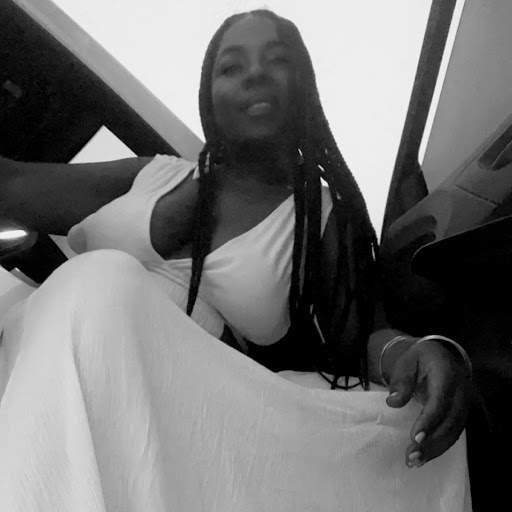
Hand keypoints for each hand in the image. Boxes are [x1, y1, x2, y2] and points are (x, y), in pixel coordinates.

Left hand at [385, 339, 471, 467]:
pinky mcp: (462, 414)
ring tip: (415, 461)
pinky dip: (440, 446)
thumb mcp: (406, 361)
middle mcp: (461, 391)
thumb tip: (393, 401)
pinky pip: (454, 433)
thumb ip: (401, 380)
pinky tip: (425, 456)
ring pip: (454, 431)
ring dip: (435, 449)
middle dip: (431, 442)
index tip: (415, 438)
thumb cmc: (420, 359)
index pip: (440, 402)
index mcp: (447, 374)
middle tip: (411, 456)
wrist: (440, 355)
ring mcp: (464, 404)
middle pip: (449, 421)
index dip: (428, 422)